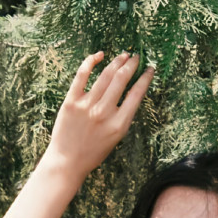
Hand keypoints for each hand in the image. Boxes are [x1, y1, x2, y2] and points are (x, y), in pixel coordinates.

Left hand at [43, 51, 154, 182]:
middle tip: (135, 58)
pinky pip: (82, 75)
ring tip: (123, 56)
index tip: (149, 69)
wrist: (67, 162)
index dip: (145, 78)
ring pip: (105, 75)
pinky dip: (91, 61)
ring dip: (116, 62)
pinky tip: (99, 55)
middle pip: (121, 80)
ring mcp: (86, 106)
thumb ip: (123, 116)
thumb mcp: (116, 138)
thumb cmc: (93, 152)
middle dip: (131, 65)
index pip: (137, 94)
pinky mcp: (71, 102)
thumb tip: (132, 91)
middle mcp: (103, 113)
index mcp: (118, 125)